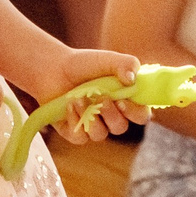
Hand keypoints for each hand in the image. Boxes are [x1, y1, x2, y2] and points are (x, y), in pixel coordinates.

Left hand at [37, 50, 155, 142]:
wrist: (55, 68)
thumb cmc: (86, 64)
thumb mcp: (109, 59)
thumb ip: (126, 64)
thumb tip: (132, 80)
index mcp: (126, 101)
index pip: (141, 115)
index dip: (136, 113)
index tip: (123, 100)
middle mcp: (112, 116)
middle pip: (120, 128)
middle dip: (111, 115)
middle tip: (102, 98)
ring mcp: (93, 125)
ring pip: (99, 134)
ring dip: (90, 117)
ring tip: (79, 98)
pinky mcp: (75, 131)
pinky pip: (79, 136)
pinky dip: (74, 120)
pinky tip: (69, 105)